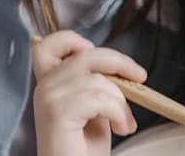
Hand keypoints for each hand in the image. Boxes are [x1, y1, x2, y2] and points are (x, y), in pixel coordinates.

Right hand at [32, 31, 147, 155]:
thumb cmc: (84, 150)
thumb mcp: (94, 108)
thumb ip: (96, 83)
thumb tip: (118, 68)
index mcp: (48, 83)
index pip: (48, 44)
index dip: (72, 39)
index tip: (98, 54)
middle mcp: (43, 87)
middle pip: (85, 54)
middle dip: (119, 62)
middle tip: (140, 77)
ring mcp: (48, 98)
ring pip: (99, 79)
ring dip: (121, 102)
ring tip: (124, 123)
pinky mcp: (58, 112)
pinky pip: (100, 98)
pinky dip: (118, 113)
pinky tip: (121, 129)